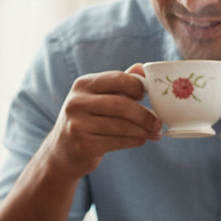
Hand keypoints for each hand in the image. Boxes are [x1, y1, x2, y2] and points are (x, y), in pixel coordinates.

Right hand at [42, 65, 160, 178]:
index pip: (118, 79)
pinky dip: (133, 142)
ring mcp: (77, 125)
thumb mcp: (96, 98)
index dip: (138, 87)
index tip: (148, 96)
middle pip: (121, 105)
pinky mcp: (83, 146)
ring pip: (121, 126)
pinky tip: (141, 141)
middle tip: (159, 122)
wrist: (61, 152)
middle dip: (144, 115)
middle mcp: (77, 102)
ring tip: (155, 134)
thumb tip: (143, 68)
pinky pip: (116, 142)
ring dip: (143, 131)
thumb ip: (118, 84)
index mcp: (82, 85)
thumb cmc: (86, 121)